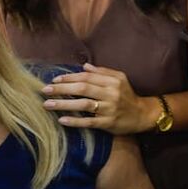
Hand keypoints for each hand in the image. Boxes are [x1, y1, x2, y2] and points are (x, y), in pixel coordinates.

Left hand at [43, 64, 157, 134]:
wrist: (142, 115)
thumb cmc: (128, 96)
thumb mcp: (120, 79)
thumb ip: (102, 72)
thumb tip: (84, 65)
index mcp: (112, 81)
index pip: (87, 77)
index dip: (69, 78)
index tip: (54, 80)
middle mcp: (111, 93)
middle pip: (83, 88)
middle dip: (62, 89)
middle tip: (45, 90)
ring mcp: (109, 109)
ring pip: (83, 104)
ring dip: (64, 104)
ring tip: (47, 104)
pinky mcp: (108, 123)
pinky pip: (89, 122)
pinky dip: (75, 121)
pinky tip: (62, 120)